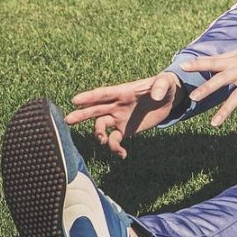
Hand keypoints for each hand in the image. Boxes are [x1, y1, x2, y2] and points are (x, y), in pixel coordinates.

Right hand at [66, 72, 180, 157]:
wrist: (168, 99)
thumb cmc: (164, 86)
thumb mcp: (165, 83)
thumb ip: (160, 87)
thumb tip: (155, 96)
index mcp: (123, 92)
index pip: (103, 94)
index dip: (89, 97)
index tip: (75, 100)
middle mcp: (116, 105)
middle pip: (95, 110)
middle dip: (81, 115)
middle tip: (68, 120)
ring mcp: (119, 118)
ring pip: (101, 126)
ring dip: (99, 134)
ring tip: (104, 140)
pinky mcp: (126, 130)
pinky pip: (114, 140)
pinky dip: (115, 148)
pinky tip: (122, 154)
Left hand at [180, 46, 236, 141]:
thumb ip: (228, 58)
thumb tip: (210, 62)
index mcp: (236, 61)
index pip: (214, 61)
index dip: (198, 63)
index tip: (183, 66)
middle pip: (222, 80)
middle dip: (207, 89)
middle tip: (193, 97)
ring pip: (236, 98)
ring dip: (225, 111)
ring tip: (213, 124)